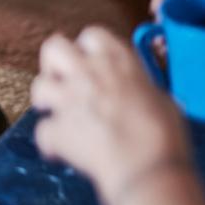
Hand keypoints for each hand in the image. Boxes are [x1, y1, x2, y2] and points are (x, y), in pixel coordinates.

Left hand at [31, 27, 190, 204]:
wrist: (150, 169)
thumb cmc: (165, 136)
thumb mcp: (162, 100)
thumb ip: (141, 90)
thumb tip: (141, 96)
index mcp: (118, 61)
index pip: (91, 35)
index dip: (86, 48)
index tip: (88, 62)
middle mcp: (89, 72)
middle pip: (53, 46)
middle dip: (52, 63)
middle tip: (62, 82)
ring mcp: (69, 98)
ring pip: (39, 85)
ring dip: (46, 100)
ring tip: (58, 115)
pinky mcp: (58, 128)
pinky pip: (42, 130)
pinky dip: (50, 142)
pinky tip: (60, 152)